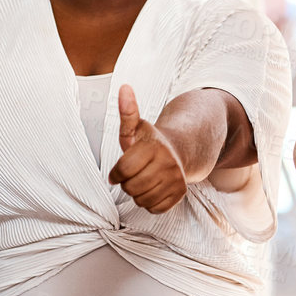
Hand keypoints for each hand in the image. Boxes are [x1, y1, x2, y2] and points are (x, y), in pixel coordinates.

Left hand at [108, 84, 186, 212]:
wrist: (178, 151)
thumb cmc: (149, 142)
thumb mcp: (135, 127)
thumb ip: (127, 111)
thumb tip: (123, 87)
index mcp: (154, 146)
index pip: (122, 171)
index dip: (115, 173)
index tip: (117, 171)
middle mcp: (168, 163)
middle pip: (131, 188)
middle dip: (127, 183)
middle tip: (134, 174)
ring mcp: (177, 179)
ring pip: (142, 200)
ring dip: (137, 193)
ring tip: (143, 180)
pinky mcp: (180, 193)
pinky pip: (154, 208)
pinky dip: (150, 202)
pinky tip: (153, 188)